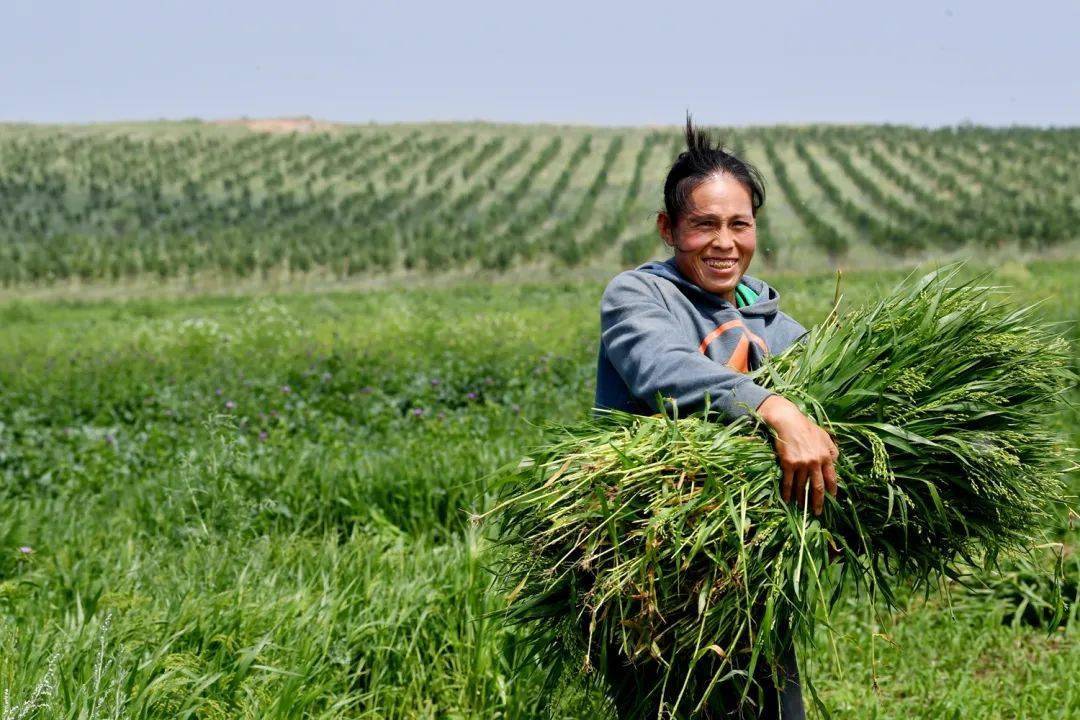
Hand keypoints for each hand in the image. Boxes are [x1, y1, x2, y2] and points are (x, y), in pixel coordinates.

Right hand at [756, 394, 838, 515]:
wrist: (788, 421)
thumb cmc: (806, 428)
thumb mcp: (825, 436)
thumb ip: (832, 450)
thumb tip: (836, 462)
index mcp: (826, 456)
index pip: (831, 478)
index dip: (831, 491)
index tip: (831, 499)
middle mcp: (815, 462)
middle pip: (817, 487)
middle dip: (817, 502)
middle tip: (816, 512)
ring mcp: (801, 464)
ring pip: (802, 486)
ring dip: (801, 499)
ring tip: (800, 507)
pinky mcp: (788, 463)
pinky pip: (788, 482)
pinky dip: (787, 492)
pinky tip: (787, 499)